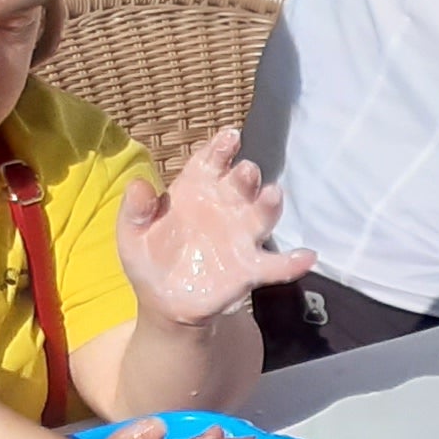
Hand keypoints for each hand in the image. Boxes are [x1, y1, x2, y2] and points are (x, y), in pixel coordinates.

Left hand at [115, 129, 314, 329]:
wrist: (164, 301)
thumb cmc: (149, 258)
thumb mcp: (132, 234)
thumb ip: (135, 210)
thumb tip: (137, 185)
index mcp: (195, 190)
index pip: (211, 162)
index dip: (221, 148)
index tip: (230, 137)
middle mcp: (224, 207)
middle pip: (240, 185)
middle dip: (245, 176)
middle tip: (246, 172)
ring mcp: (241, 237)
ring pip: (260, 216)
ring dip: (268, 205)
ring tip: (273, 196)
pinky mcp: (249, 269)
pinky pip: (274, 265)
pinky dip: (291, 262)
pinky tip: (306, 257)